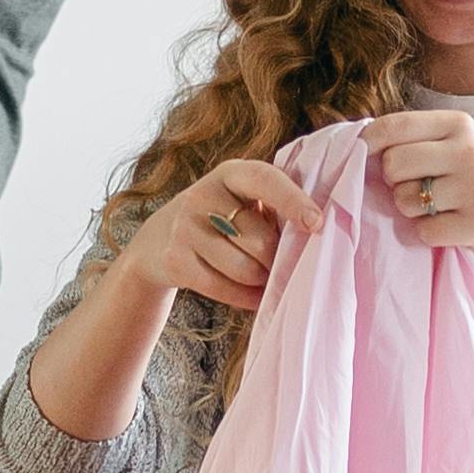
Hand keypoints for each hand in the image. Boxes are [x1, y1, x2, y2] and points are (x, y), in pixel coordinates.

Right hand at [126, 156, 327, 316]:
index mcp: (229, 174)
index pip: (264, 179)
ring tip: (266, 279)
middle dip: (278, 261)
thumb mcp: (239, 199)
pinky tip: (255, 297)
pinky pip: (223, 289)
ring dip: (263, 282)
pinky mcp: (175, 261)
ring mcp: (185, 228)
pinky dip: (246, 298)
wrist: (157, 240)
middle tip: (282, 267)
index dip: (292, 200)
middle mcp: (203, 195)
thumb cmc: (219, 218)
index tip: (316, 223)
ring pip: (244, 269)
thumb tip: (314, 236)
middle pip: (260, 240)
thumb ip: (271, 207)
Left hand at [359, 111, 473, 264]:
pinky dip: (429, 235)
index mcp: (459, 124)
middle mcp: (469, 151)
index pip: (394, 126)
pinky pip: (423, 232)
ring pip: (404, 201)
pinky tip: (451, 228)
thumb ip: (418, 141)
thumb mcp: (459, 146)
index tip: (361, 156)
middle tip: (417, 189)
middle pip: (393, 164)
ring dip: (411, 211)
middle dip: (395, 182)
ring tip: (438, 209)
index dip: (368, 143)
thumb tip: (361, 144)